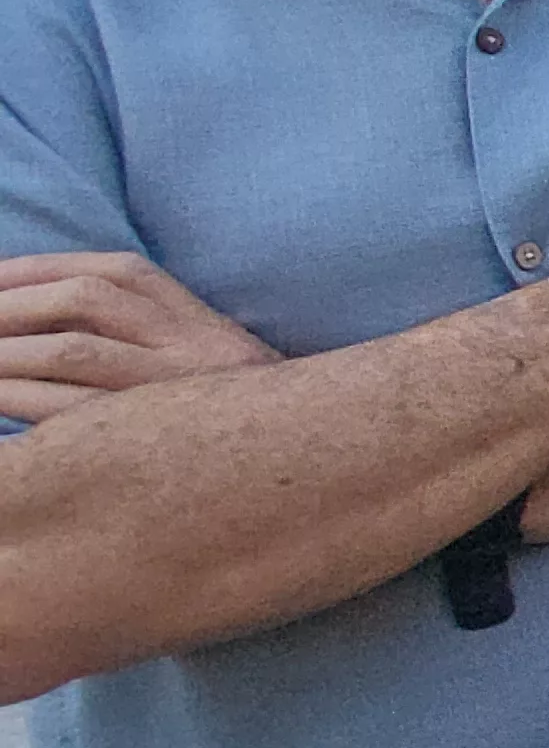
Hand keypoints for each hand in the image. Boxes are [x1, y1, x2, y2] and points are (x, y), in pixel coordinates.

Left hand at [0, 253, 280, 422]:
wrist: (317, 478)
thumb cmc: (232, 434)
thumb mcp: (206, 371)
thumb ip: (147, 340)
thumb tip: (46, 320)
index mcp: (203, 323)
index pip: (116, 273)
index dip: (41, 269)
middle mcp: (196, 348)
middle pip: (85, 302)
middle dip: (9, 306)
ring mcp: (178, 396)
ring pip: (72, 355)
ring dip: (1, 356)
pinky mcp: (155, 447)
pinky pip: (71, 416)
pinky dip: (17, 404)